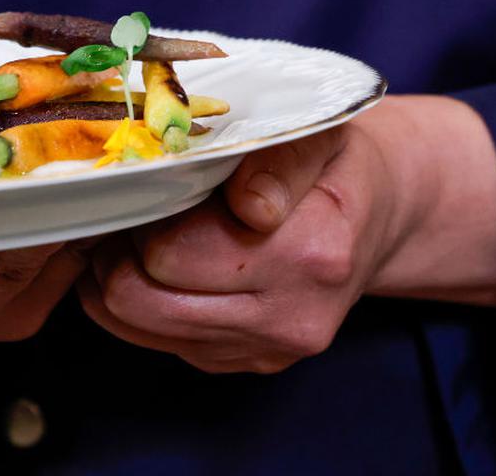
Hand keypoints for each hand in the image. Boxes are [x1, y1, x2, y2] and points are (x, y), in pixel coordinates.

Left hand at [78, 95, 495, 373]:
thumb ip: (280, 161)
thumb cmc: (335, 163)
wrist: (380, 215)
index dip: (143, 213)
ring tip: (132, 233)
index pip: (171, 254)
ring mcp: (266, 350)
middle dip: (118, 249)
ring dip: (116, 279)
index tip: (145, 182)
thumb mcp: (319, 132)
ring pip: (136, 325)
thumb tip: (252, 206)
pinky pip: (153, 342)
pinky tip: (149, 265)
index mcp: (311, 253)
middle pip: (141, 299)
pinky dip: (134, 305)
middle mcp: (291, 317)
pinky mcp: (243, 363)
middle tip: (127, 209)